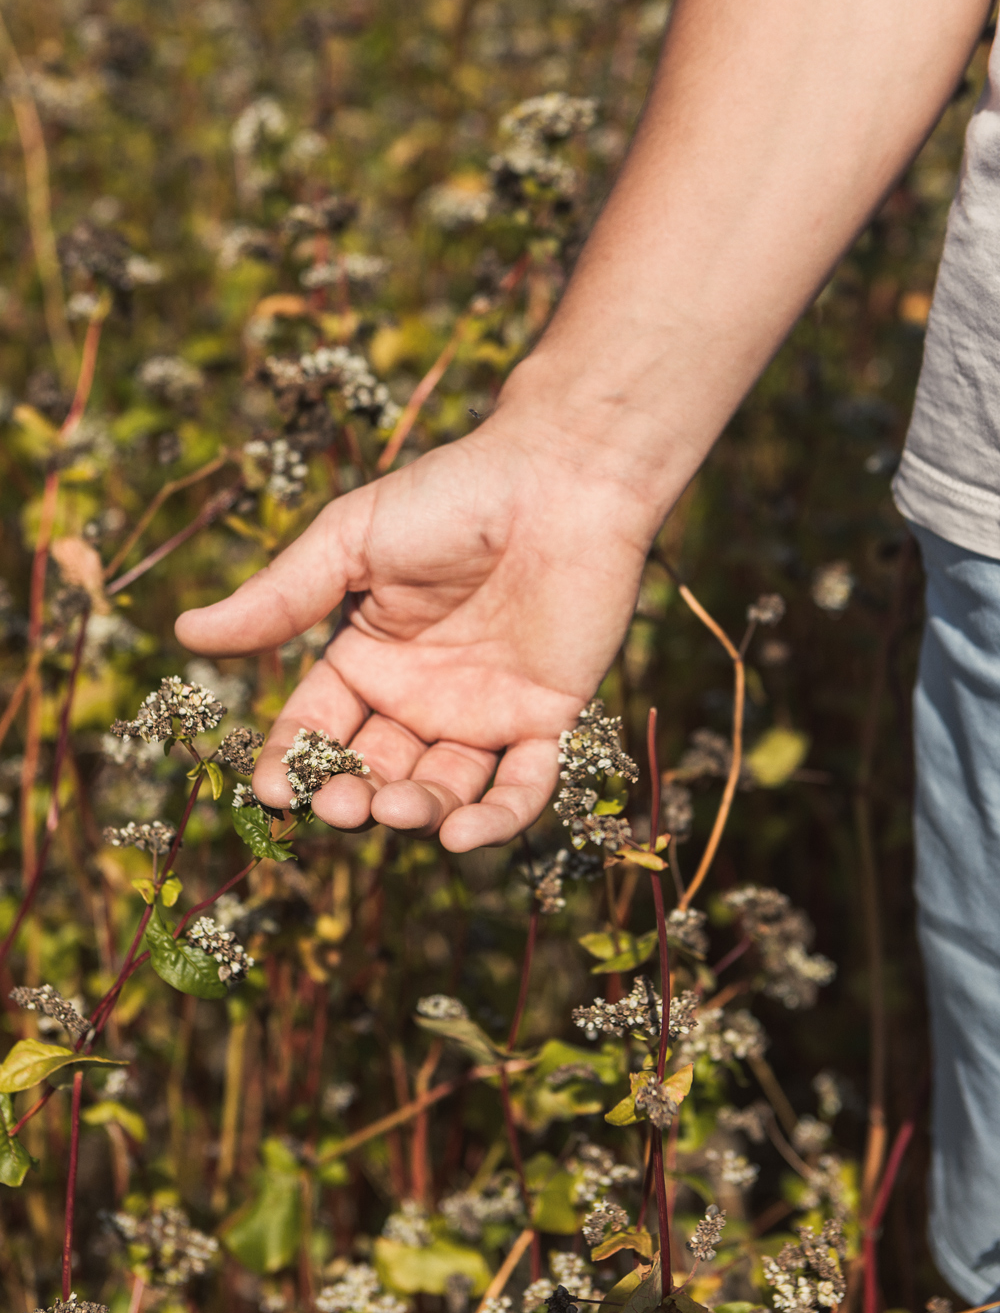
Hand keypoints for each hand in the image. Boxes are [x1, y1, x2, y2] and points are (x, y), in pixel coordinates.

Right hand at [174, 416, 658, 849]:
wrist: (560, 476)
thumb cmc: (453, 496)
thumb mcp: (350, 541)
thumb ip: (280, 597)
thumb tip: (184, 632)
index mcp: (367, 656)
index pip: (316, 728)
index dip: (293, 765)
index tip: (275, 792)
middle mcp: (420, 695)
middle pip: (374, 772)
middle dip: (352, 799)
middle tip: (342, 806)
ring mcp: (485, 711)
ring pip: (441, 790)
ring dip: (416, 813)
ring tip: (397, 809)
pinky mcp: (550, 717)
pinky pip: (524, 787)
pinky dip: (498, 821)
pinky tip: (464, 835)